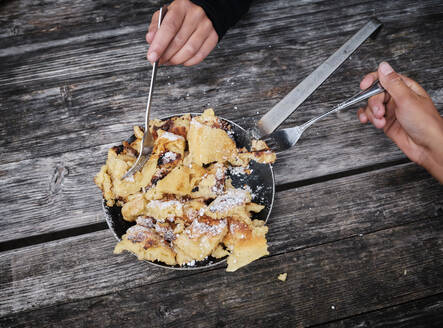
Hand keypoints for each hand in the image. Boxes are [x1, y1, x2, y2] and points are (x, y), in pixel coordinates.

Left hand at [146, 0, 217, 65]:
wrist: (206, 9)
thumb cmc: (184, 12)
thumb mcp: (167, 13)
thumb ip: (156, 26)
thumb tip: (151, 40)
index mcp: (182, 7)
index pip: (169, 28)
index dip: (159, 45)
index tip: (152, 57)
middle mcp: (196, 16)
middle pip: (179, 41)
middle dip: (166, 56)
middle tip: (159, 60)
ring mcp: (206, 27)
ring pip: (190, 51)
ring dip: (177, 60)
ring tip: (169, 61)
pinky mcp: (213, 37)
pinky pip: (200, 55)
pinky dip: (189, 62)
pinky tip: (183, 60)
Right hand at [357, 62, 442, 182]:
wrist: (427, 146)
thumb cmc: (425, 123)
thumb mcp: (407, 99)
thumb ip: (392, 83)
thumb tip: (384, 67)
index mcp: (405, 88)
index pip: (384, 78)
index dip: (372, 80)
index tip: (364, 85)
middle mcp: (397, 98)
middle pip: (374, 93)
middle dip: (374, 103)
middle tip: (380, 111)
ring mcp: (391, 110)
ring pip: (371, 106)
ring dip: (372, 114)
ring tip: (380, 121)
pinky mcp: (386, 122)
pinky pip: (371, 116)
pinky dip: (368, 119)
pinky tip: (372, 122)